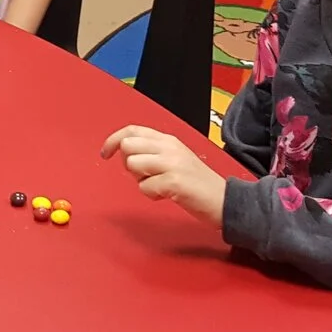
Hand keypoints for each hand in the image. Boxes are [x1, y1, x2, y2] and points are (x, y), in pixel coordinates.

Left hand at [102, 125, 229, 228]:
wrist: (226, 201)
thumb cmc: (198, 185)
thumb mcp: (176, 159)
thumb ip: (154, 153)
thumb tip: (127, 154)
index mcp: (169, 140)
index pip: (132, 130)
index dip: (113, 140)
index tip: (105, 153)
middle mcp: (170, 147)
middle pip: (127, 146)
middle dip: (129, 164)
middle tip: (146, 176)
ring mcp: (173, 163)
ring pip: (133, 164)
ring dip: (141, 181)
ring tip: (160, 187)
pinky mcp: (174, 181)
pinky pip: (145, 187)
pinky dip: (152, 195)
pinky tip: (168, 196)